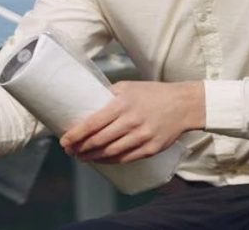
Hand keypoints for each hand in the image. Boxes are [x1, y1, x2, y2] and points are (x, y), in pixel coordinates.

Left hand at [60, 80, 204, 163]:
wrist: (184, 104)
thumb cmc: (152, 93)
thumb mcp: (127, 86)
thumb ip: (107, 95)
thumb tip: (85, 101)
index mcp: (122, 105)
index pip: (93, 123)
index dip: (76, 135)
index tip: (64, 140)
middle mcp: (131, 122)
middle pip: (99, 141)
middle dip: (80, 148)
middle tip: (69, 150)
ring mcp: (142, 137)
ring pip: (111, 152)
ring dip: (92, 157)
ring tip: (81, 157)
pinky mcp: (151, 148)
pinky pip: (126, 158)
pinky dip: (110, 161)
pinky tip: (100, 160)